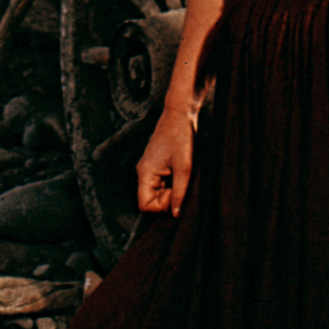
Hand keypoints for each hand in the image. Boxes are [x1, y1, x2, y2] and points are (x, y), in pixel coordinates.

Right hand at [135, 99, 197, 216]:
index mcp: (145, 173)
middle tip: (183, 185)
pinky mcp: (158, 165)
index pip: (145, 205)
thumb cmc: (180, 137)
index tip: (176, 193)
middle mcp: (144, 172)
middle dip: (168, 199)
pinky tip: (182, 172)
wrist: (180, 115)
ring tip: (183, 176)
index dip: (162, 206)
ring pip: (158, 192)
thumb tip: (176, 214)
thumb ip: (179, 192)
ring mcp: (150, 168)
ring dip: (172, 190)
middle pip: (151, 199)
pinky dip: (173, 182)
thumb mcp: (184, 168)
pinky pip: (162, 182)